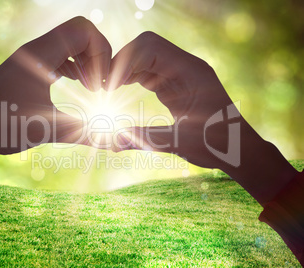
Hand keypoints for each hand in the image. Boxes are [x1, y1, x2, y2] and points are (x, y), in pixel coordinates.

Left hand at [0, 17, 111, 193]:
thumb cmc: (0, 127)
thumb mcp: (47, 129)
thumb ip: (85, 133)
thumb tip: (117, 143)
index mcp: (40, 54)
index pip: (83, 30)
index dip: (102, 52)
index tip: (101, 84)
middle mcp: (35, 50)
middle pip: (79, 32)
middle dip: (97, 56)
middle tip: (99, 86)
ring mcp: (30, 58)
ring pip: (69, 44)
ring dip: (86, 61)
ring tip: (92, 87)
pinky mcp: (27, 69)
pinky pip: (58, 56)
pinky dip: (74, 66)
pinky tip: (78, 86)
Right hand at [107, 31, 297, 204]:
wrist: (238, 148)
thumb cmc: (218, 145)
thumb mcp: (180, 143)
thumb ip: (144, 139)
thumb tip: (110, 143)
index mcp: (191, 72)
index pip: (150, 48)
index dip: (125, 61)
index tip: (109, 86)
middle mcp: (185, 67)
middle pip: (145, 47)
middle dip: (121, 63)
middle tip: (104, 87)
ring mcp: (179, 74)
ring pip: (144, 58)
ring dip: (124, 70)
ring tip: (108, 90)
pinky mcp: (174, 85)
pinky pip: (148, 72)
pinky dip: (131, 78)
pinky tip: (120, 91)